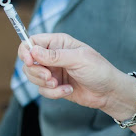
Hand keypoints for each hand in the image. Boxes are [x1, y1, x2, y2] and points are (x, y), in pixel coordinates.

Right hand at [19, 33, 135, 119]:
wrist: (110, 93)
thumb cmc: (99, 71)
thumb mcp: (78, 59)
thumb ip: (55, 56)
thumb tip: (33, 51)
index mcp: (57, 43)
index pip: (32, 41)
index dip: (26, 50)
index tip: (29, 61)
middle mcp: (52, 56)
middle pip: (28, 61)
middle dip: (36, 71)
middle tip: (49, 77)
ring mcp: (52, 71)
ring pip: (32, 76)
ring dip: (44, 83)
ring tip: (58, 84)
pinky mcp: (53, 85)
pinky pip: (42, 90)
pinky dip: (53, 92)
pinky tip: (68, 90)